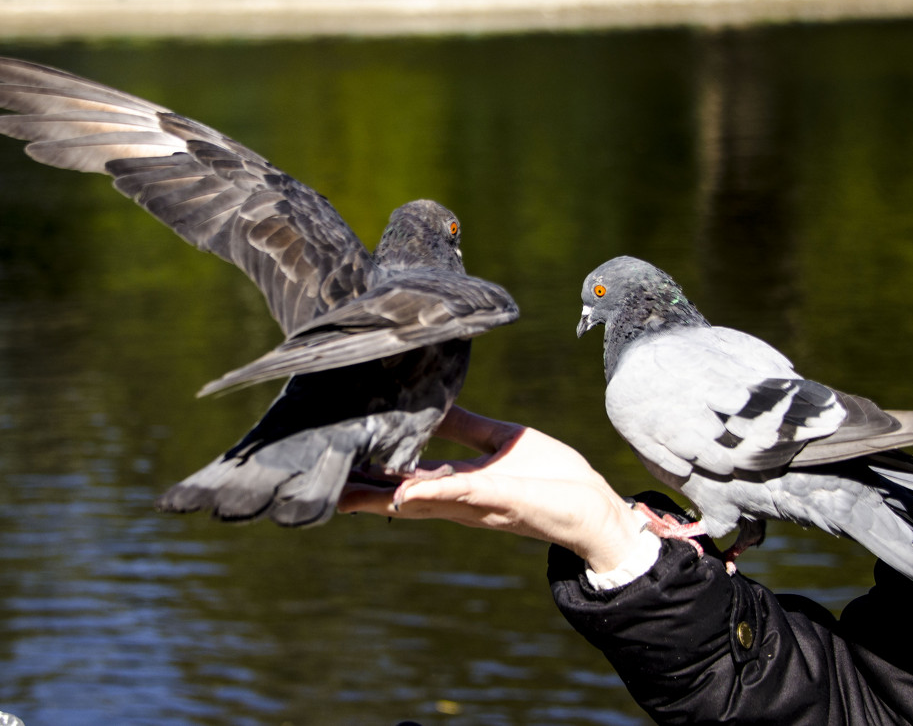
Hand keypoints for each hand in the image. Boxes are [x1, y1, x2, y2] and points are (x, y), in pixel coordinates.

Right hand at [337, 407, 649, 572]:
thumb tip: (434, 406)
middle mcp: (459, 500)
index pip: (403, 481)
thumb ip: (466, 428)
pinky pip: (460, 494)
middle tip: (317, 489)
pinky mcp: (502, 499)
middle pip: (399, 499)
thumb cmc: (553, 478)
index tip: (333, 469)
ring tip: (341, 495)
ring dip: (381, 499)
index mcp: (457, 484)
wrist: (595, 506)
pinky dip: (431, 493)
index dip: (368, 478)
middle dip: (359, 495)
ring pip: (419, 501)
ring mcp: (477, 503)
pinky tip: (402, 492)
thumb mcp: (501, 443)